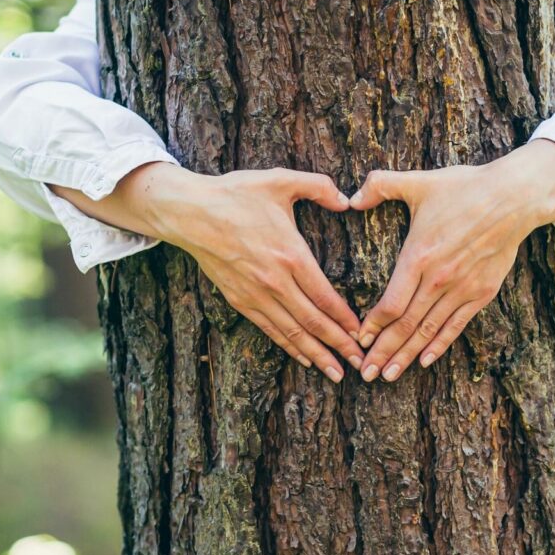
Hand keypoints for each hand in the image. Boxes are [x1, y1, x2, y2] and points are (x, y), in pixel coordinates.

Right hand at [100, 163, 363, 382]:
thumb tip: (347, 200)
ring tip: (337, 373)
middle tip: (361, 364)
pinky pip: (269, 329)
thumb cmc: (236, 194)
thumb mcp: (280, 180)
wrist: (190, 212)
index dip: (346, 320)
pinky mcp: (239, 300)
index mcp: (290, 254)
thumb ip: (319, 187)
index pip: (325, 297)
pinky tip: (304, 358)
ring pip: (292, 332)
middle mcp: (275, 281)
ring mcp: (255, 294)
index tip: (363, 335)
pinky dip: (289, 346)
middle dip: (339, 346)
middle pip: (313, 322)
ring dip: (316, 355)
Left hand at [349, 140, 554, 381]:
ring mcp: (462, 289)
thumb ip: (380, 186)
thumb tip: (350, 197)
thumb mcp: (418, 182)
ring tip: (388, 375)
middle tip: (366, 374)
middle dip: (383, 352)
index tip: (358, 340)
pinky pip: (456, 326)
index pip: (390, 303)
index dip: (372, 326)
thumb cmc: (464, 188)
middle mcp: (438, 279)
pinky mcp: (481, 293)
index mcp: (419, 256)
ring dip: (406, 356)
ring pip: (428, 331)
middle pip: (406, 325)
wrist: (514, 197)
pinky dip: (439, 346)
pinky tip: (424, 361)